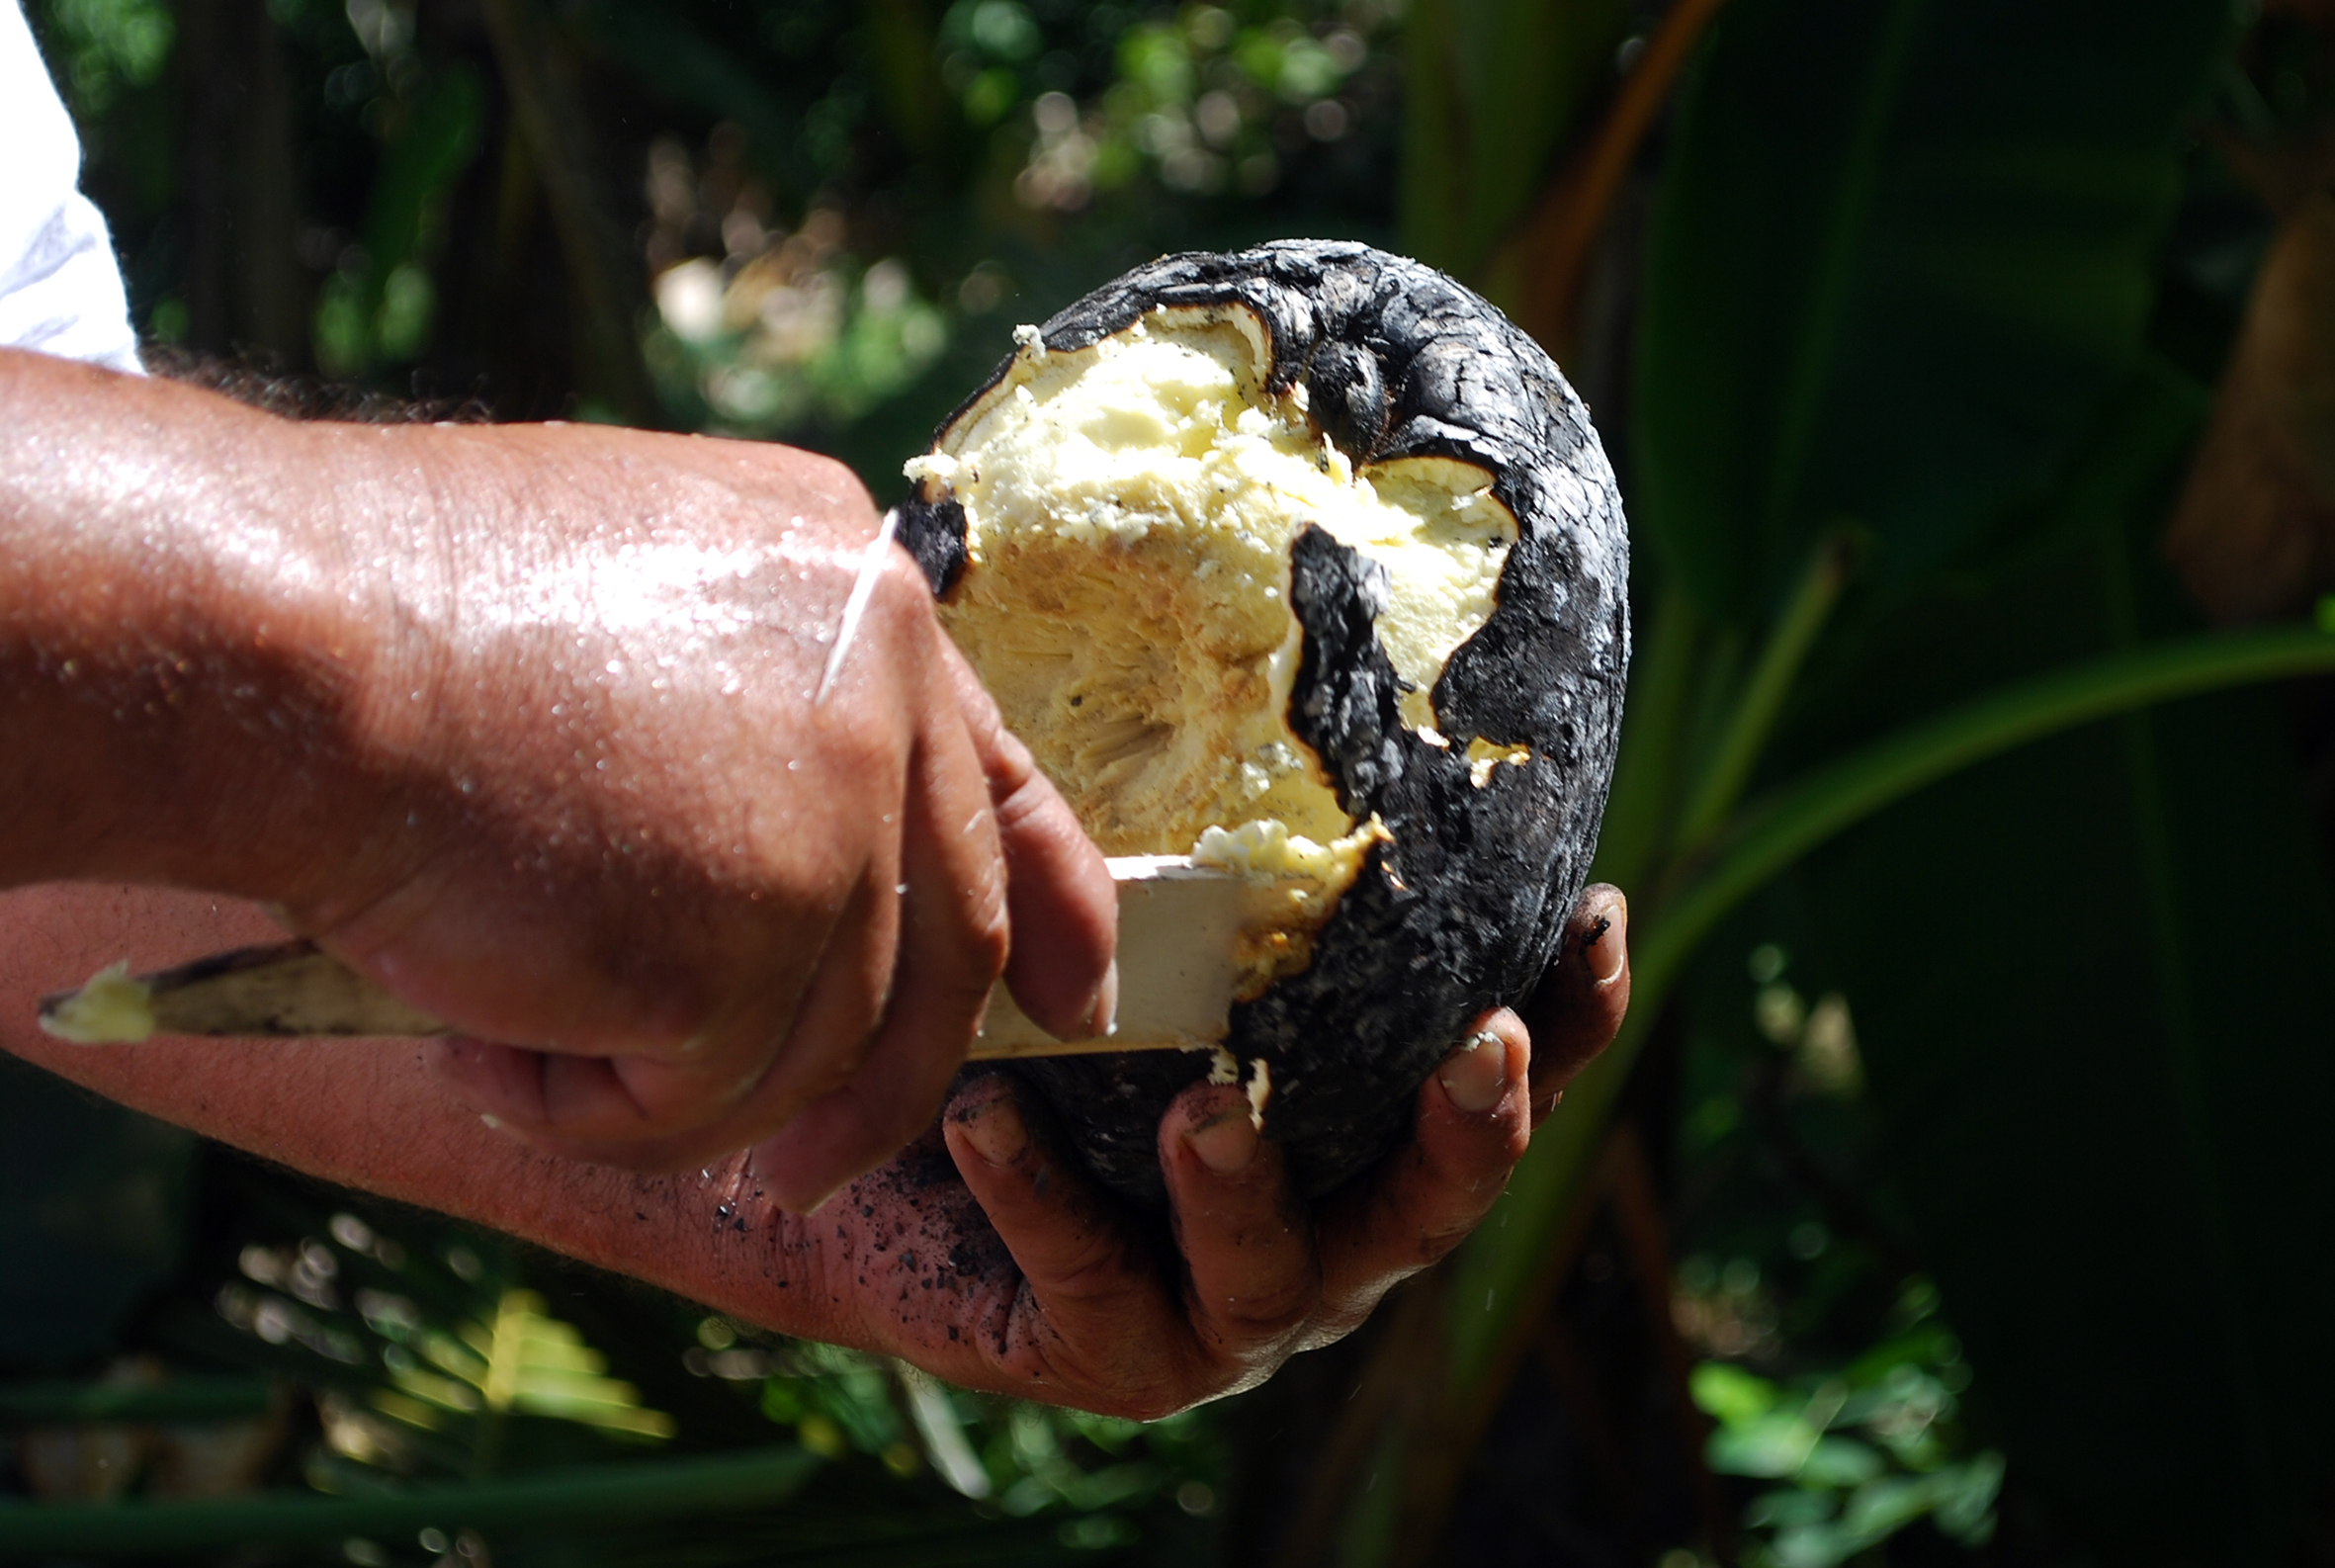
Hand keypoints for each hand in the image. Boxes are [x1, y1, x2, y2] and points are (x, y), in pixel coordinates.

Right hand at [272, 420, 1116, 1199]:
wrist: (270, 636)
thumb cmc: (388, 616)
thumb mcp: (636, 613)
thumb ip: (758, 714)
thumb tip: (800, 877)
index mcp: (861, 597)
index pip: (996, 783)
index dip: (1050, 908)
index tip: (1072, 1005)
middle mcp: (884, 689)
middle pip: (948, 941)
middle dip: (885, 1085)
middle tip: (805, 1170)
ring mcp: (835, 812)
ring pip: (818, 1045)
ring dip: (666, 1093)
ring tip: (515, 1046)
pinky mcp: (759, 935)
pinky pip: (703, 1098)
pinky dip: (590, 1110)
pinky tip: (485, 1042)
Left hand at [755, 885, 1629, 1415]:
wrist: (862, 1135)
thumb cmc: (1011, 984)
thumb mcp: (1101, 887)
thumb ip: (1181, 805)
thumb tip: (1216, 587)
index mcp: (1350, 1109)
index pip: (1495, 1066)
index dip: (1569, 1008)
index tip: (1595, 909)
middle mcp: (1317, 1213)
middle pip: (1434, 1197)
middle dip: (1475, 1127)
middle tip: (1482, 1042)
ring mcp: (1217, 1301)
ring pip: (1277, 1270)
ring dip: (1247, 1184)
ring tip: (1204, 1106)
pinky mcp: (1105, 1354)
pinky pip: (1093, 1286)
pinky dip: (1044, 1201)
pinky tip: (986, 1119)